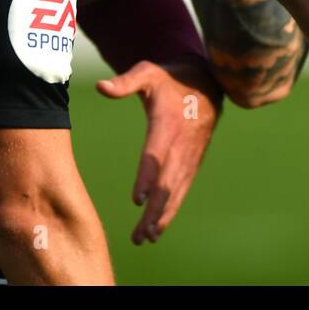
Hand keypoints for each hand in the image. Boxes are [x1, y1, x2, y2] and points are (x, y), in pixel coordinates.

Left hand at [96, 55, 220, 243]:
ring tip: (146, 238)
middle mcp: (181, 144)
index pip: (157, 154)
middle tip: (140, 234)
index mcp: (168, 123)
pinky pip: (182, 190)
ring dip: (163, 216)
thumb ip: (125, 82)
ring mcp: (189, 156)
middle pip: (168, 182)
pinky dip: (171, 210)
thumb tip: (101, 87)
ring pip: (176, 191)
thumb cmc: (169, 78)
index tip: (138, 199)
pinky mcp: (192, 162)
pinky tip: (158, 229)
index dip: (148, 176)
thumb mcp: (148, 71)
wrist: (207, 82)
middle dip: (155, 210)